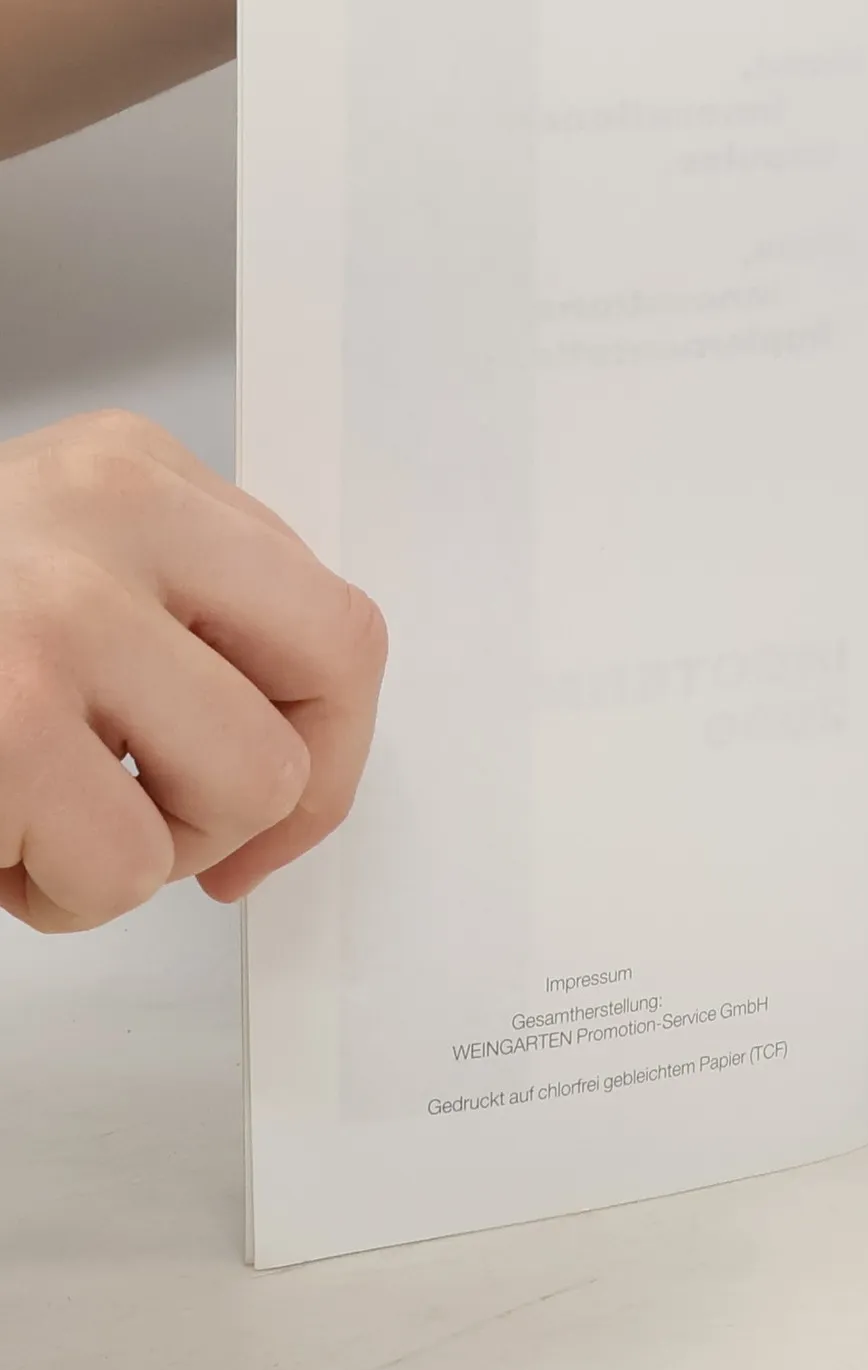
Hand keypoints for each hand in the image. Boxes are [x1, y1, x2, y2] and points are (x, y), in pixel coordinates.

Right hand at [0, 412, 385, 932]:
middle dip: (258, 797)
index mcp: (128, 473)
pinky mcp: (1, 722)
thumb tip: (305, 749)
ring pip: (244, 787)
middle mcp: (103, 515)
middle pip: (324, 686)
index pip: (333, 621)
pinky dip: (53, 896)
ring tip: (36, 823)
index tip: (278, 807)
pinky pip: (121, 867)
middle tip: (164, 827)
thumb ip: (177, 621)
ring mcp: (51, 612)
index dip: (328, 742)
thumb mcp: (54, 573)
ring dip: (143, 852)